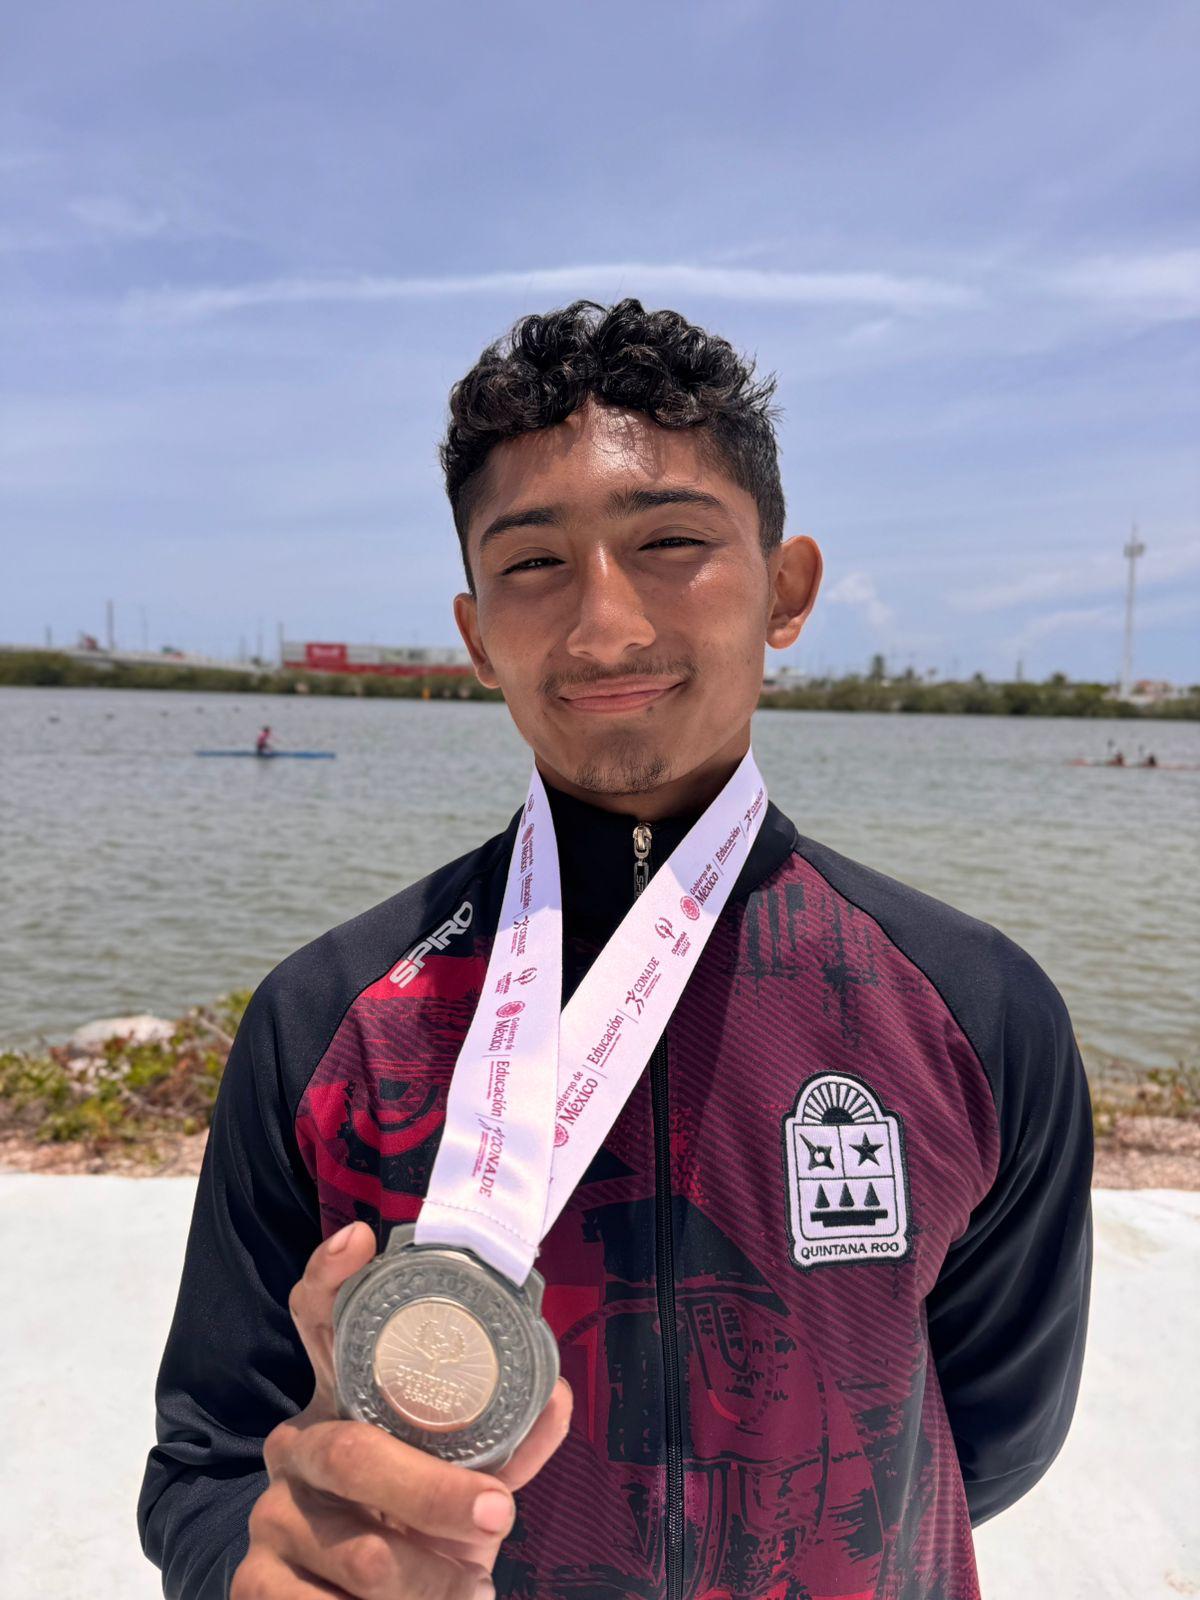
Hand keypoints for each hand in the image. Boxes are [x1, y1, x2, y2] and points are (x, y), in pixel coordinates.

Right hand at [231, 1221, 572, 1598]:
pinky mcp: (256, 1584)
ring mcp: (272, 1512)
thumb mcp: (471, 1478)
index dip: (331, 1278)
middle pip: (351, 1450)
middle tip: (494, 1512)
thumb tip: (556, 1397)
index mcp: (344, 1399)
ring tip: (463, 1584)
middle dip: (430, 1491)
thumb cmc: (429, 1523)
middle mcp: (299, 1444)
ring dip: (428, 1576)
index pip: (320, 1322)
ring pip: (356, 1548)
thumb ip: (510, 1441)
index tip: (358, 1240)